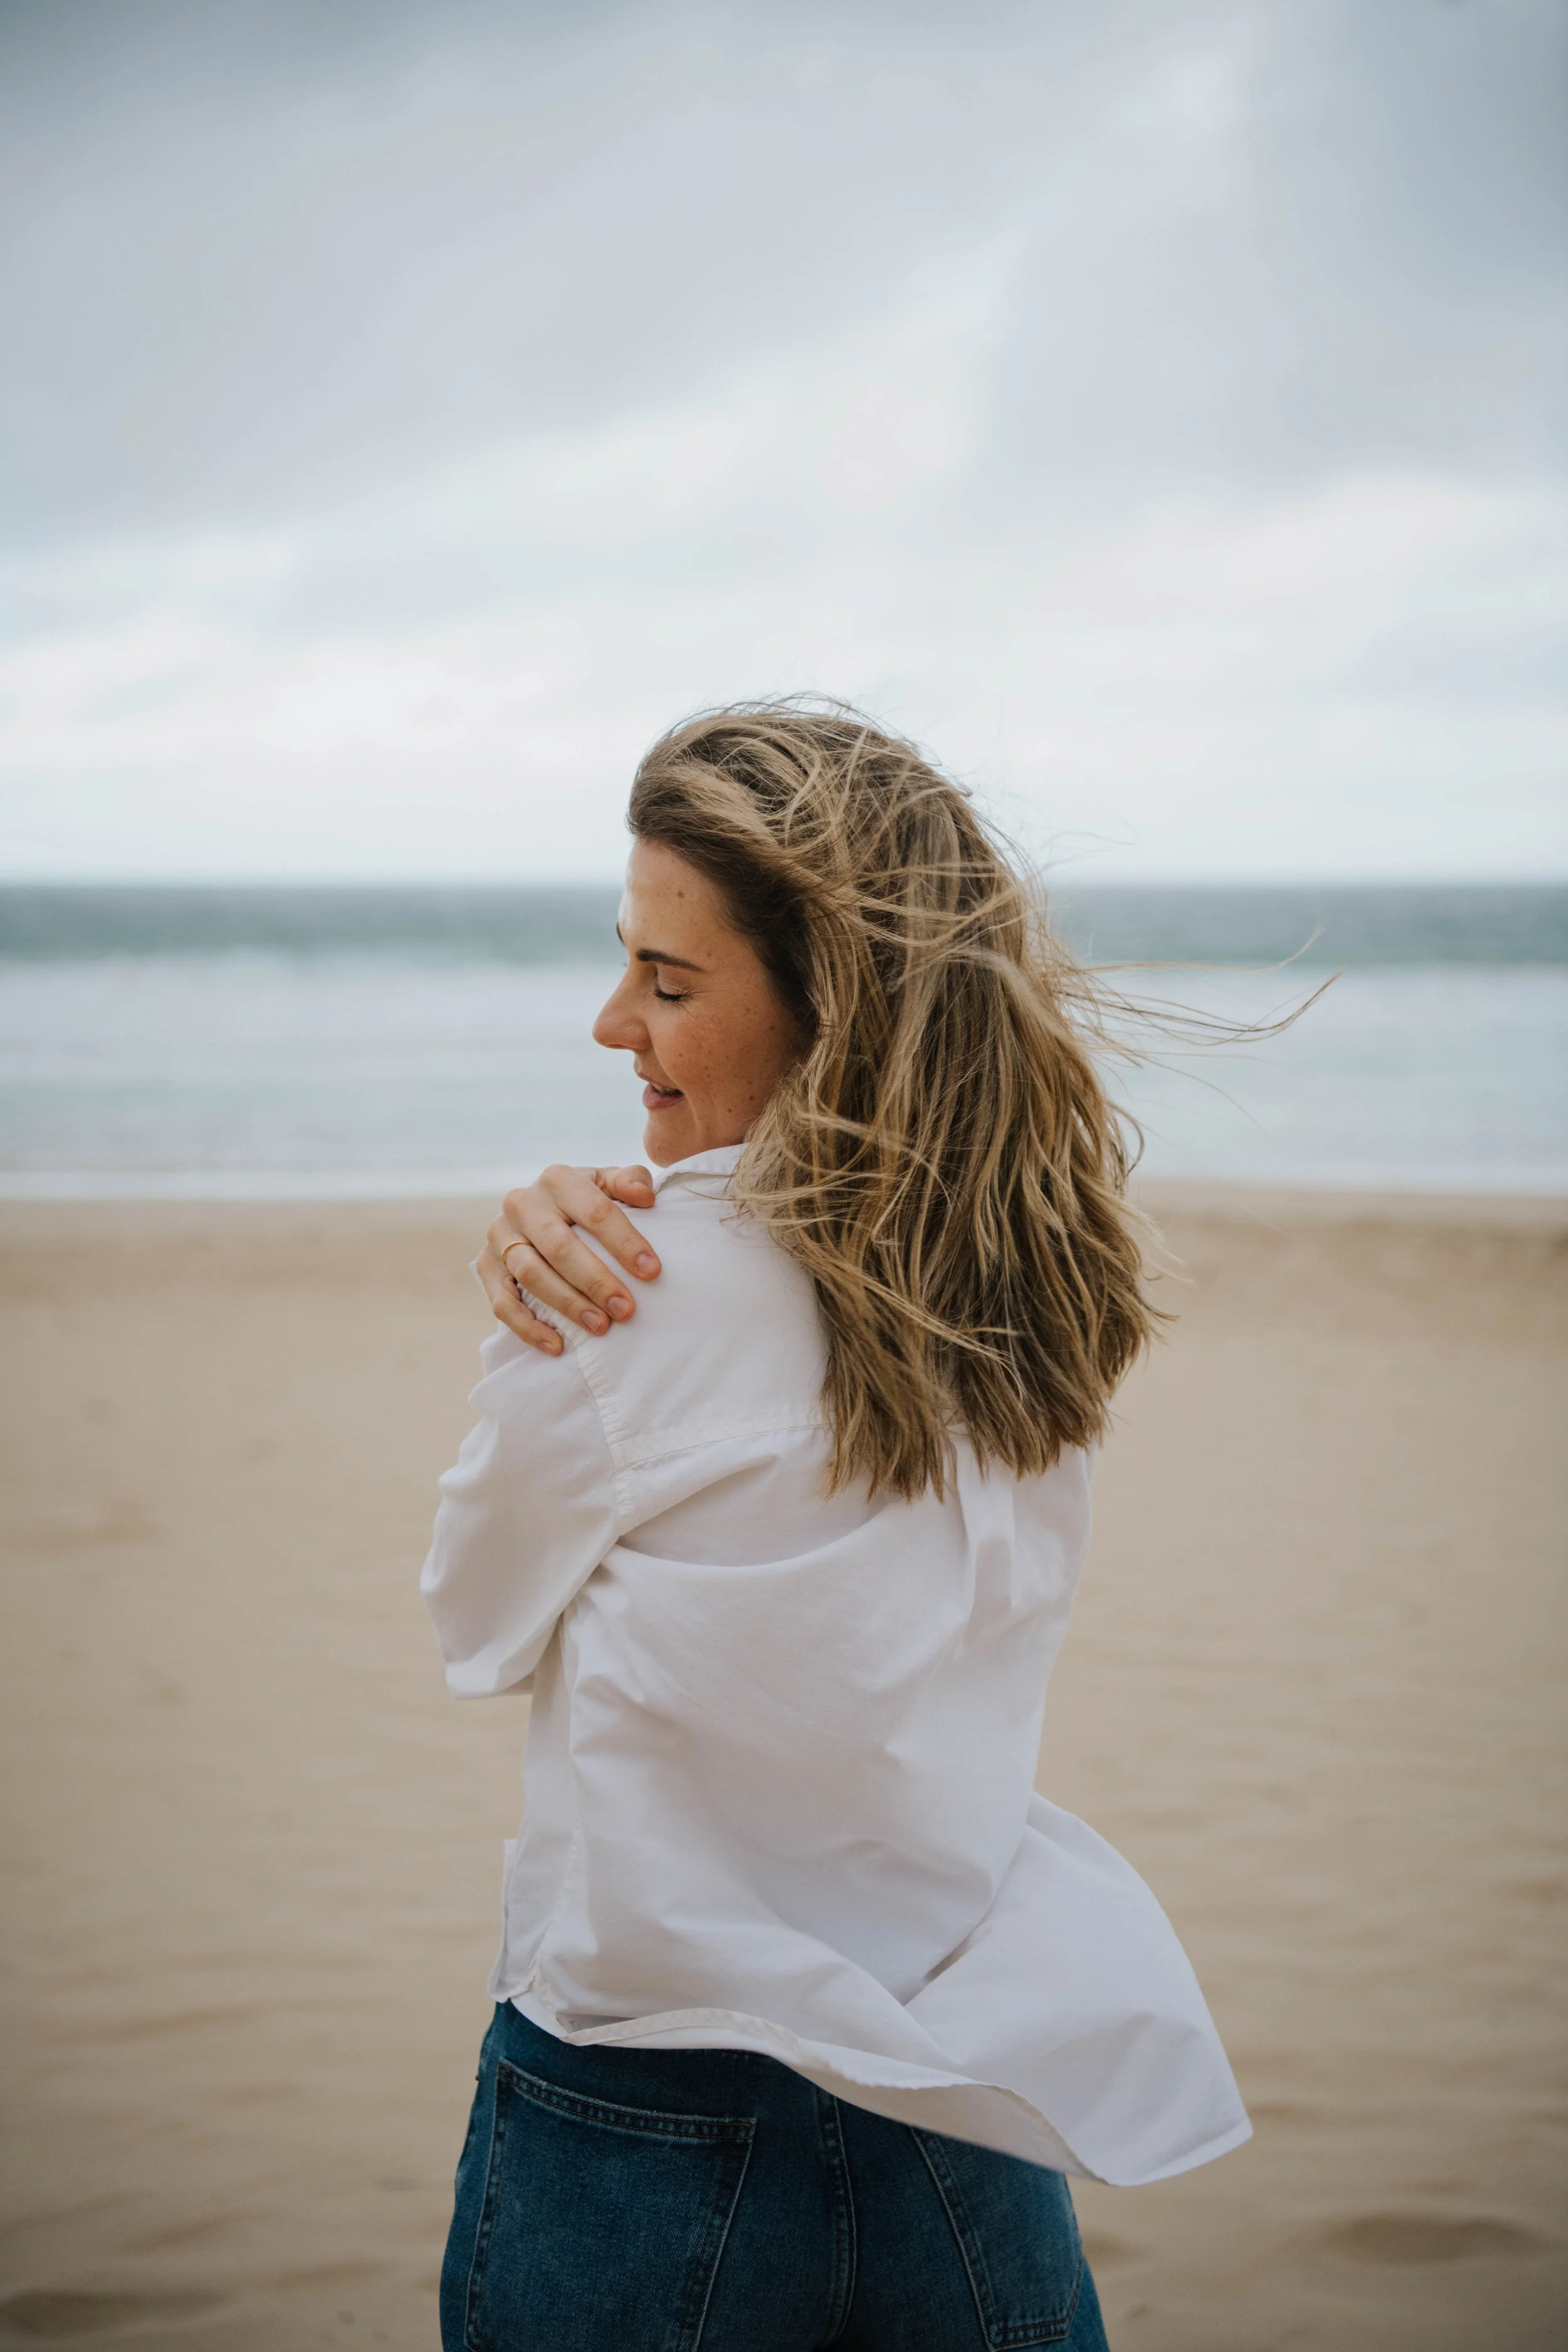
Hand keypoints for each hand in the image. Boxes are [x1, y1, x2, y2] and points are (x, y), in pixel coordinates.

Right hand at [479, 1164, 660, 1353]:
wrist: (540, 1212)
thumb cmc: (586, 1203)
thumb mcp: (608, 1184)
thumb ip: (630, 1181)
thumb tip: (645, 1196)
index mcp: (558, 1179)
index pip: (595, 1211)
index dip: (625, 1242)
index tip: (652, 1272)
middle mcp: (522, 1203)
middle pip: (560, 1247)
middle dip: (596, 1281)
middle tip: (626, 1310)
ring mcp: (500, 1235)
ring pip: (532, 1275)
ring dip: (568, 1305)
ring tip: (600, 1327)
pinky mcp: (486, 1266)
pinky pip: (502, 1303)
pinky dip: (528, 1328)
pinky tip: (557, 1345)